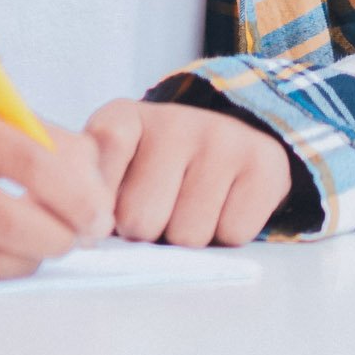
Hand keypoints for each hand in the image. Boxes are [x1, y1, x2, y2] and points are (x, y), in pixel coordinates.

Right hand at [0, 98, 112, 278]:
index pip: (26, 156)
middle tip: (81, 238)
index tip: (98, 211)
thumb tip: (96, 179)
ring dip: (33, 259)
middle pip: (7, 219)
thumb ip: (40, 139)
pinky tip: (10, 254)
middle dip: (59, 237)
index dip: (73, 191)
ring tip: (47, 245)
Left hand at [84, 98, 292, 246]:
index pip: (98, 161)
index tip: (105, 214)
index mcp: (123, 119)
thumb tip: (90, 235)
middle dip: (146, 232)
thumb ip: (90, 198)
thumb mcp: (112, 174)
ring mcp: (222, 137)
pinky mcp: (264, 163)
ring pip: (189, 234)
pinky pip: (234, 234)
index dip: (96, 208)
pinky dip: (227, 235)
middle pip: (140, 219)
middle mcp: (174, 119)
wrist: (230, 147)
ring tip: (191, 207)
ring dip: (187, 235)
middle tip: (158, 211)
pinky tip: (224, 206)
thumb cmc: (156, 174)